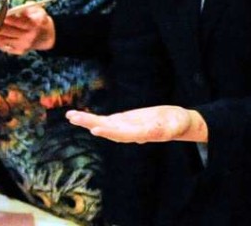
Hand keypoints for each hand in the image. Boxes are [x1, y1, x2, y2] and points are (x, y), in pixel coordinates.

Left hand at [0, 4, 54, 54]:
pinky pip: (3, 46)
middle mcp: (28, 37)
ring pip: (3, 40)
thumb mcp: (38, 10)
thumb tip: (12, 9)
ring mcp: (23, 45)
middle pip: (8, 32)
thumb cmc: (38, 19)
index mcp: (34, 25)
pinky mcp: (18, 51)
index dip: (10, 20)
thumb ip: (27, 8)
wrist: (47, 36)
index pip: (20, 23)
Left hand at [67, 105, 207, 143]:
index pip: (124, 134)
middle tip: (74, 118)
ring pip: (103, 124)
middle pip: (108, 129)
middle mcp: (130, 133)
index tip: (95, 129)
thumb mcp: (178, 125)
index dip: (109, 132)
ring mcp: (125, 127)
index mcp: (143, 134)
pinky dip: (92, 117)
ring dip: (87, 120)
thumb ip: (168, 130)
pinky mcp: (123, 121)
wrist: (178, 123)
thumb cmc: (179, 123)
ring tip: (70, 115)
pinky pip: (105, 120)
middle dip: (91, 123)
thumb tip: (162, 132)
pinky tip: (78, 116)